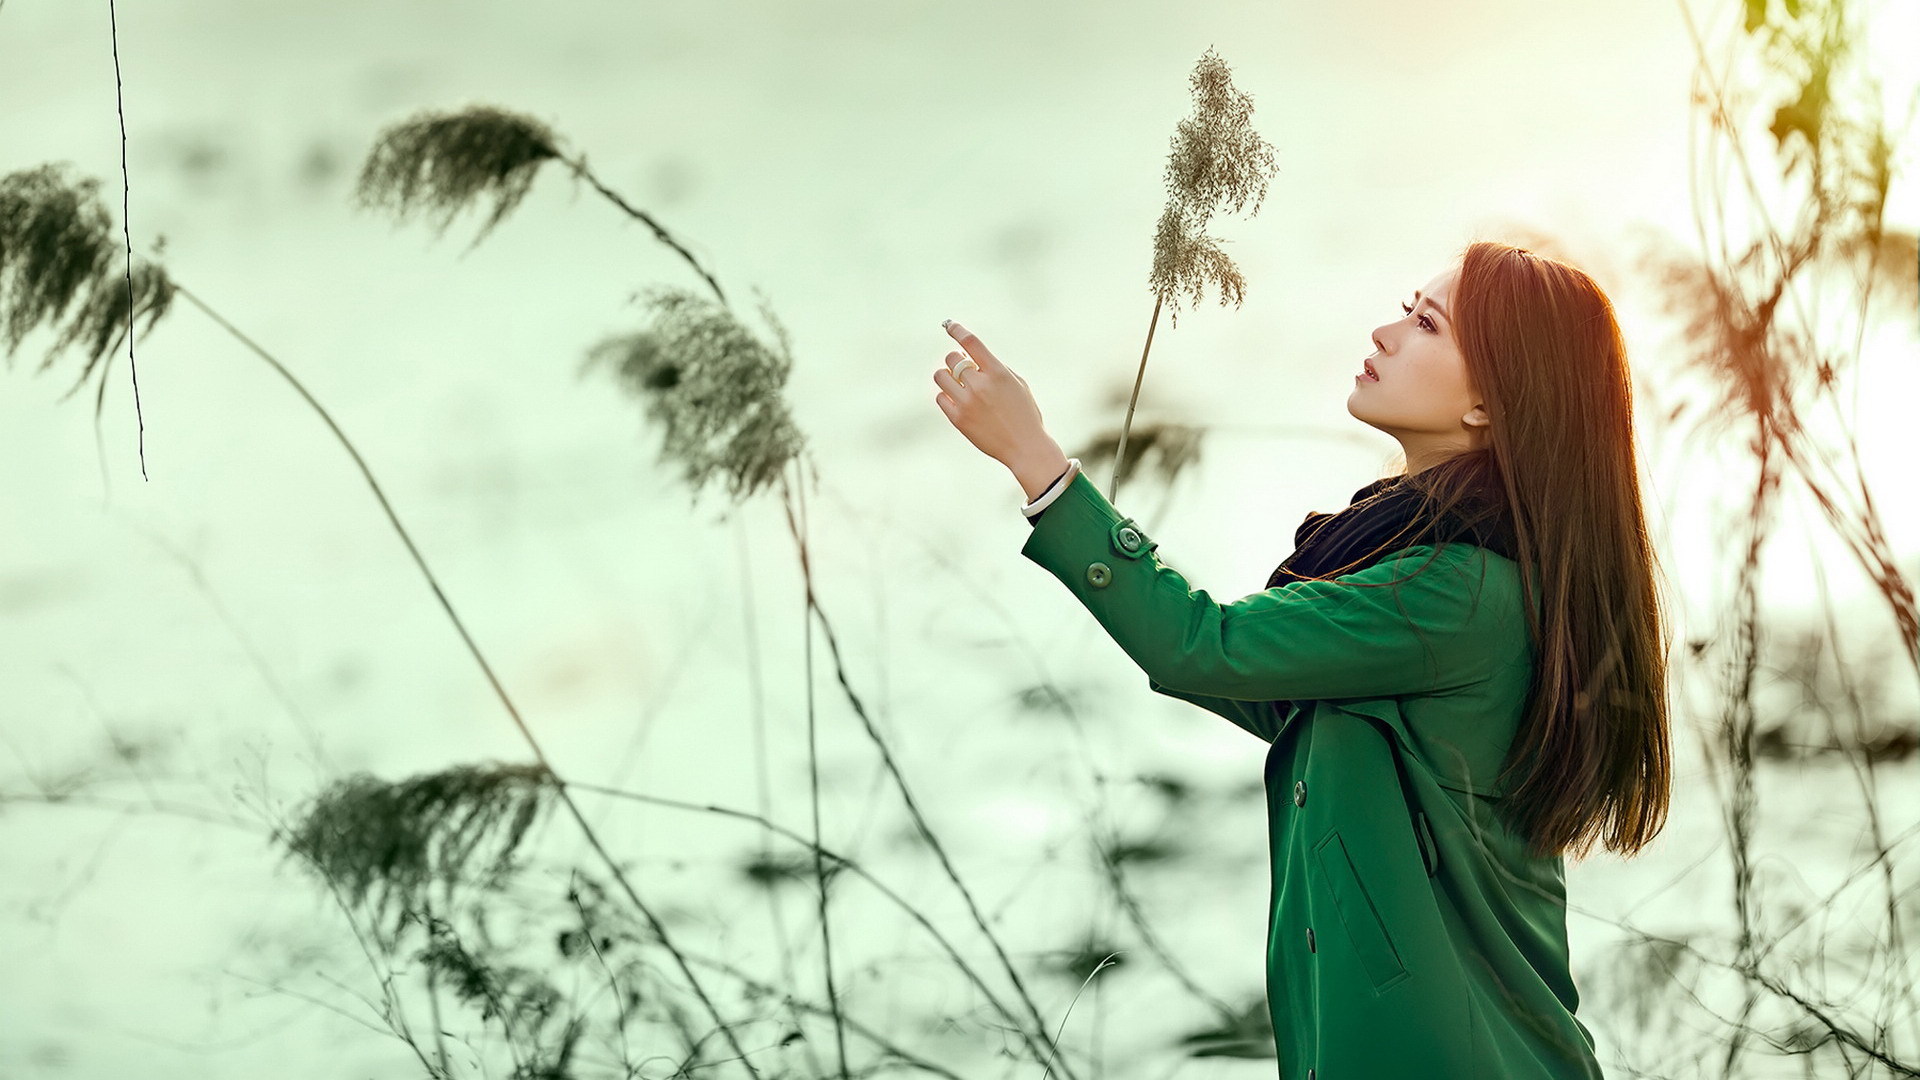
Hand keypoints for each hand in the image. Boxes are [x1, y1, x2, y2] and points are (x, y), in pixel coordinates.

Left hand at [932, 320, 1055, 471]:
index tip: (949, 325)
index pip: (971, 343)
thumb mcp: (1018, 384)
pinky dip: (947, 396)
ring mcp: (967, 403)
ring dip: (947, 377)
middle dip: (956, 361)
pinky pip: (940, 398)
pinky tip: (958, 401)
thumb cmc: (1025, 414)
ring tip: (959, 385)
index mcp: (998, 373)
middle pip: (952, 358)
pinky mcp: (958, 419)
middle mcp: (980, 385)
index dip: (957, 330)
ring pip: (940, 376)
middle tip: (965, 371)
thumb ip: (995, 368)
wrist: (1025, 448)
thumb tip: (970, 357)